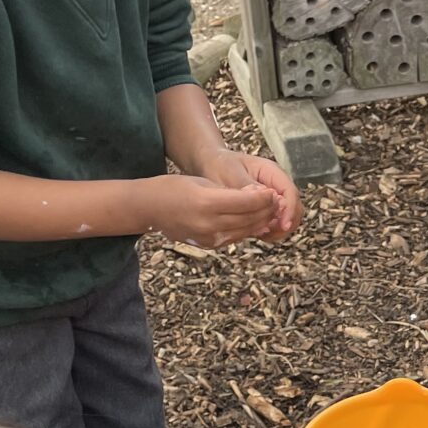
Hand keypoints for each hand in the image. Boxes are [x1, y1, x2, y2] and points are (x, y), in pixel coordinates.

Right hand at [142, 174, 278, 249]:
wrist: (150, 208)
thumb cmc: (174, 188)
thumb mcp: (202, 182)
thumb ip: (229, 192)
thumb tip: (256, 196)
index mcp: (207, 202)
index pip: (245, 201)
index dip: (263, 197)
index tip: (273, 191)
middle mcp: (209, 223)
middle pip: (249, 218)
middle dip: (266, 209)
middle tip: (278, 201)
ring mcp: (209, 237)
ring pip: (246, 230)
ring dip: (262, 221)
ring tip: (272, 211)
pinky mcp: (210, 245)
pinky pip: (235, 237)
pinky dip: (248, 229)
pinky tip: (257, 221)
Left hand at [200, 148, 302, 240]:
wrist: (213, 164)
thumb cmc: (221, 164)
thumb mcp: (232, 173)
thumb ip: (249, 187)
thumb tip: (266, 202)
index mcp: (272, 172)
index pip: (290, 192)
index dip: (290, 210)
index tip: (283, 225)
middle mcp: (277, 185)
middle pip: (295, 207)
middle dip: (286, 223)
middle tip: (269, 234)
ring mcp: (273, 197)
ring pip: (287, 217)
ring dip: (279, 229)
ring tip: (261, 234)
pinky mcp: (266, 208)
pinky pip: (276, 222)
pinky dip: (271, 231)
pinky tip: (257, 232)